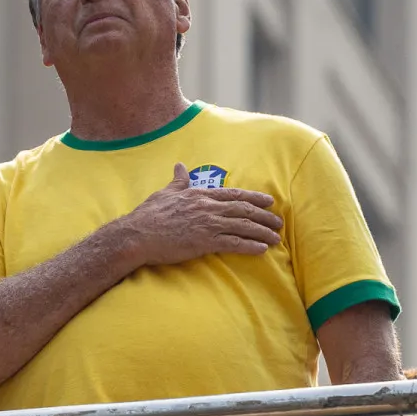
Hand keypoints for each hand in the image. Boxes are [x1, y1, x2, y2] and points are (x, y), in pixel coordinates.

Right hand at [117, 163, 282, 267]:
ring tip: (276, 238)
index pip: (233, 194)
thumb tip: (180, 166)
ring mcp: (207, 224)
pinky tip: (262, 249)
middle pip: (243, 210)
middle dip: (264, 216)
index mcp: (199, 195)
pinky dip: (250, 246)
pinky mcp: (205, 241)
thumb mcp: (165, 193)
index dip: (253, 198)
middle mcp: (207, 207)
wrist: (138, 234)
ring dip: (262, 232)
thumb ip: (177, 181)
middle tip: (279, 222)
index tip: (268, 201)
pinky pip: (234, 243)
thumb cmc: (149, 215)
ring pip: (243, 226)